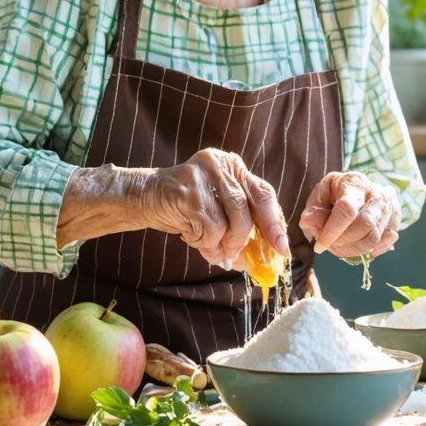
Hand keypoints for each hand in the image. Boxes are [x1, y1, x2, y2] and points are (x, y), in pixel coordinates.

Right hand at [147, 149, 288, 267]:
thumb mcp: (216, 209)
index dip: (273, 222)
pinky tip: (192, 236)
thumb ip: (238, 225)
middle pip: (247, 207)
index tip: (281, 247)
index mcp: (233, 166)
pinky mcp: (189, 193)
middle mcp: (221, 165)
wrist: (144, 197)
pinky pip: (209, 228)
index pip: (263, 193)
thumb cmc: (185, 205)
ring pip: (229, 221)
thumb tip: (257, 258)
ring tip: (212, 249)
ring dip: (223, 243)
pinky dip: (205, 242)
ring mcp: (204, 177)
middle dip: (249, 238)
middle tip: (243, 260)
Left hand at [299, 172, 399, 259]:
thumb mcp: (320, 194)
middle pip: (364, 226)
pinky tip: (354, 246)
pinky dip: (366, 252)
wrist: (361, 188)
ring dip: (351, 250)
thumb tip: (308, 223)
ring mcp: (390, 207)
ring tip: (338, 247)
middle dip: (342, 242)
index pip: (347, 210)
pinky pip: (382, 245)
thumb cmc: (337, 192)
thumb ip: (313, 209)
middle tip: (328, 246)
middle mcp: (377, 194)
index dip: (332, 231)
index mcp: (355, 184)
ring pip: (373, 239)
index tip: (319, 246)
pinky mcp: (395, 221)